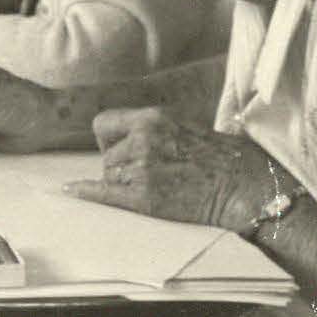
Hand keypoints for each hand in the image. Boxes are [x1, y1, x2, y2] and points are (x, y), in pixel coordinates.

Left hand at [74, 110, 277, 231]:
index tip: (118, 150)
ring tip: (157, 188)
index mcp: (154, 118)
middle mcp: (143, 139)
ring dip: (123, 185)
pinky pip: (103, 194)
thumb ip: (154, 131)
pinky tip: (72, 191)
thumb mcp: (185, 127)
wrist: (244, 186)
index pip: (103, 124)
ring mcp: (142, 169)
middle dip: (119, 167)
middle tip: (150, 176)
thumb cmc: (223, 159)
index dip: (108, 140)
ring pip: (109, 177)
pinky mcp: (144, 197)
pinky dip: (87, 193)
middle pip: (106, 156)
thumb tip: (129, 141)